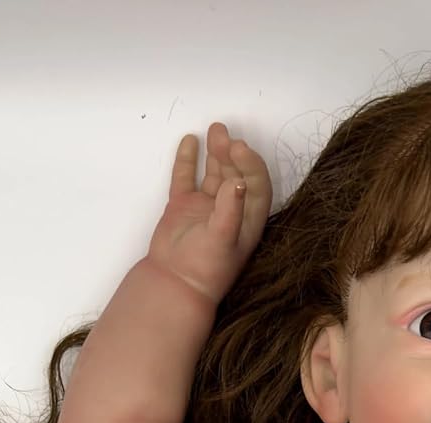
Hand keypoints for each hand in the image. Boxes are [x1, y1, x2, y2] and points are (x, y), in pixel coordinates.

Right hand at [146, 121, 272, 304]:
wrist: (174, 284)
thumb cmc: (205, 270)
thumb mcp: (223, 240)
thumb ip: (230, 210)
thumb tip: (236, 181)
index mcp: (247, 221)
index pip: (256, 185)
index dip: (251, 165)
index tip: (239, 148)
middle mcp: (230, 211)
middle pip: (236, 174)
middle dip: (232, 153)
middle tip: (224, 136)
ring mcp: (206, 207)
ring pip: (214, 172)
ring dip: (216, 152)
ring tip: (214, 130)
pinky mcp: (183, 206)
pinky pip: (186, 177)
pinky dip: (188, 159)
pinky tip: (190, 141)